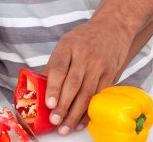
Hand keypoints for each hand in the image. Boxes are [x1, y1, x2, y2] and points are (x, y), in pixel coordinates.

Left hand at [42, 17, 132, 133]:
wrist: (113, 26)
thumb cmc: (85, 36)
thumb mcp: (66, 43)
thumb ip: (54, 64)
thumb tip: (39, 87)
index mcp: (68, 45)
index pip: (58, 68)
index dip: (53, 88)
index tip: (48, 104)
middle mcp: (84, 55)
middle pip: (73, 84)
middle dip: (63, 105)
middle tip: (55, 120)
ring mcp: (99, 64)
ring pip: (86, 92)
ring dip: (75, 113)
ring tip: (65, 126)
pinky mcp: (110, 73)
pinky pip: (98, 95)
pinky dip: (89, 110)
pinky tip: (81, 121)